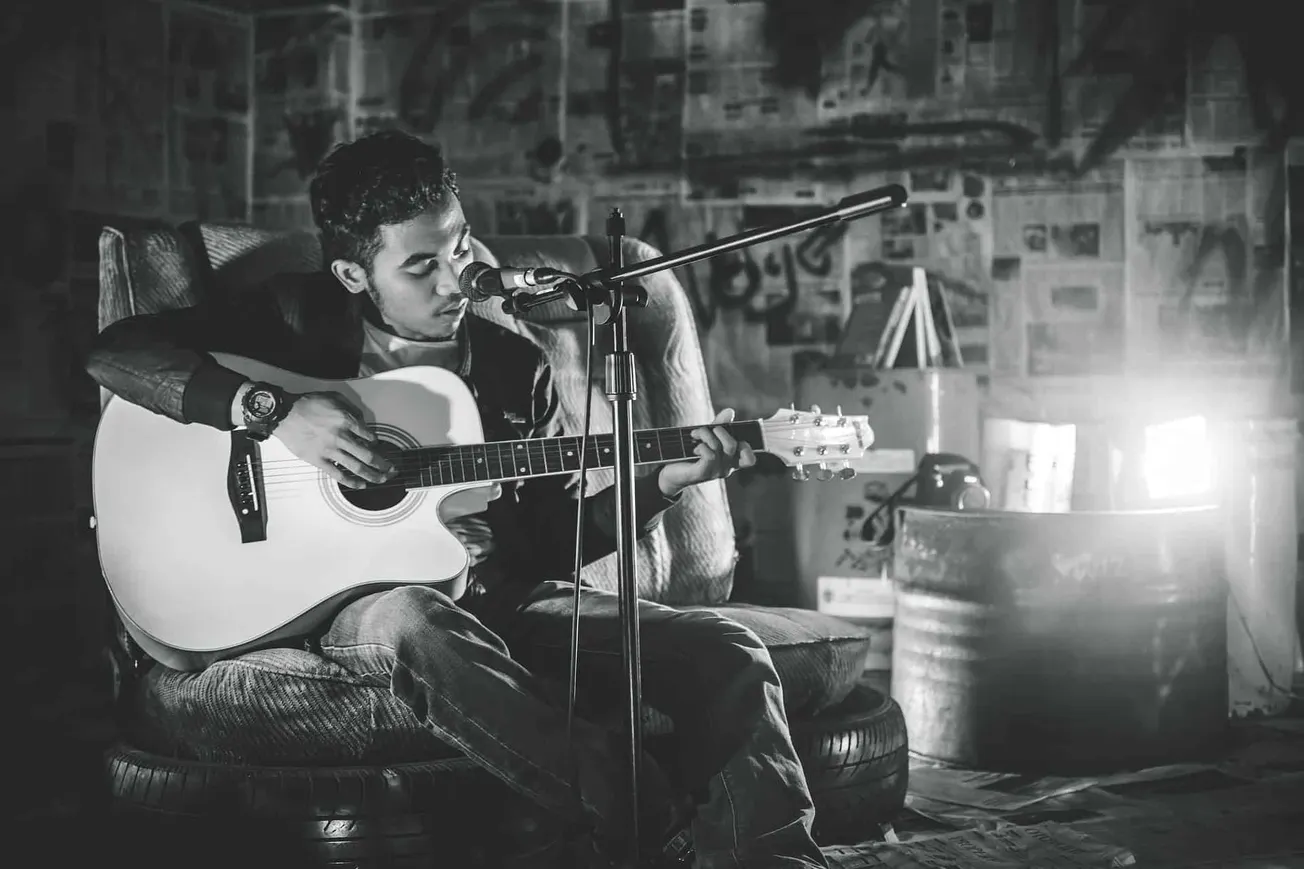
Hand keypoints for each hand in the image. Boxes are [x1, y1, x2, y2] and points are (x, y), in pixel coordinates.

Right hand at [273, 392, 394, 488]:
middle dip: (383, 465)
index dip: (377, 443)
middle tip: (390, 469)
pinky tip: (361, 484)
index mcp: (346, 421)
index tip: (379, 447)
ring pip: (357, 467)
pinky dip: (351, 481)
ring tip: (381, 480)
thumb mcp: (334, 397)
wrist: (284, 414)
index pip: (369, 436)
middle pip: (369, 456)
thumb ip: (352, 408)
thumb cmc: (307, 404)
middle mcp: (341, 437)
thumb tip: (362, 420)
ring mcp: (330, 451)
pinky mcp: (319, 460)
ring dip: (373, 475)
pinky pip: (338, 475)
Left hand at [657, 408, 755, 498]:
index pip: (749, 460)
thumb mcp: (707, 437)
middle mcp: (725, 468)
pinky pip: (709, 455)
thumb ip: (720, 425)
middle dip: (719, 430)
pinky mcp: (702, 474)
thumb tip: (730, 411)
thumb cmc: (690, 452)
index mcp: (730, 461)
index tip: (734, 438)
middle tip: (707, 429)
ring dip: (705, 434)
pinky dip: (701, 446)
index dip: (747, 448)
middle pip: (732, 445)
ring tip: (695, 435)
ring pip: (718, 447)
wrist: (670, 471)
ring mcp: (714, 473)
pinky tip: (694, 448)